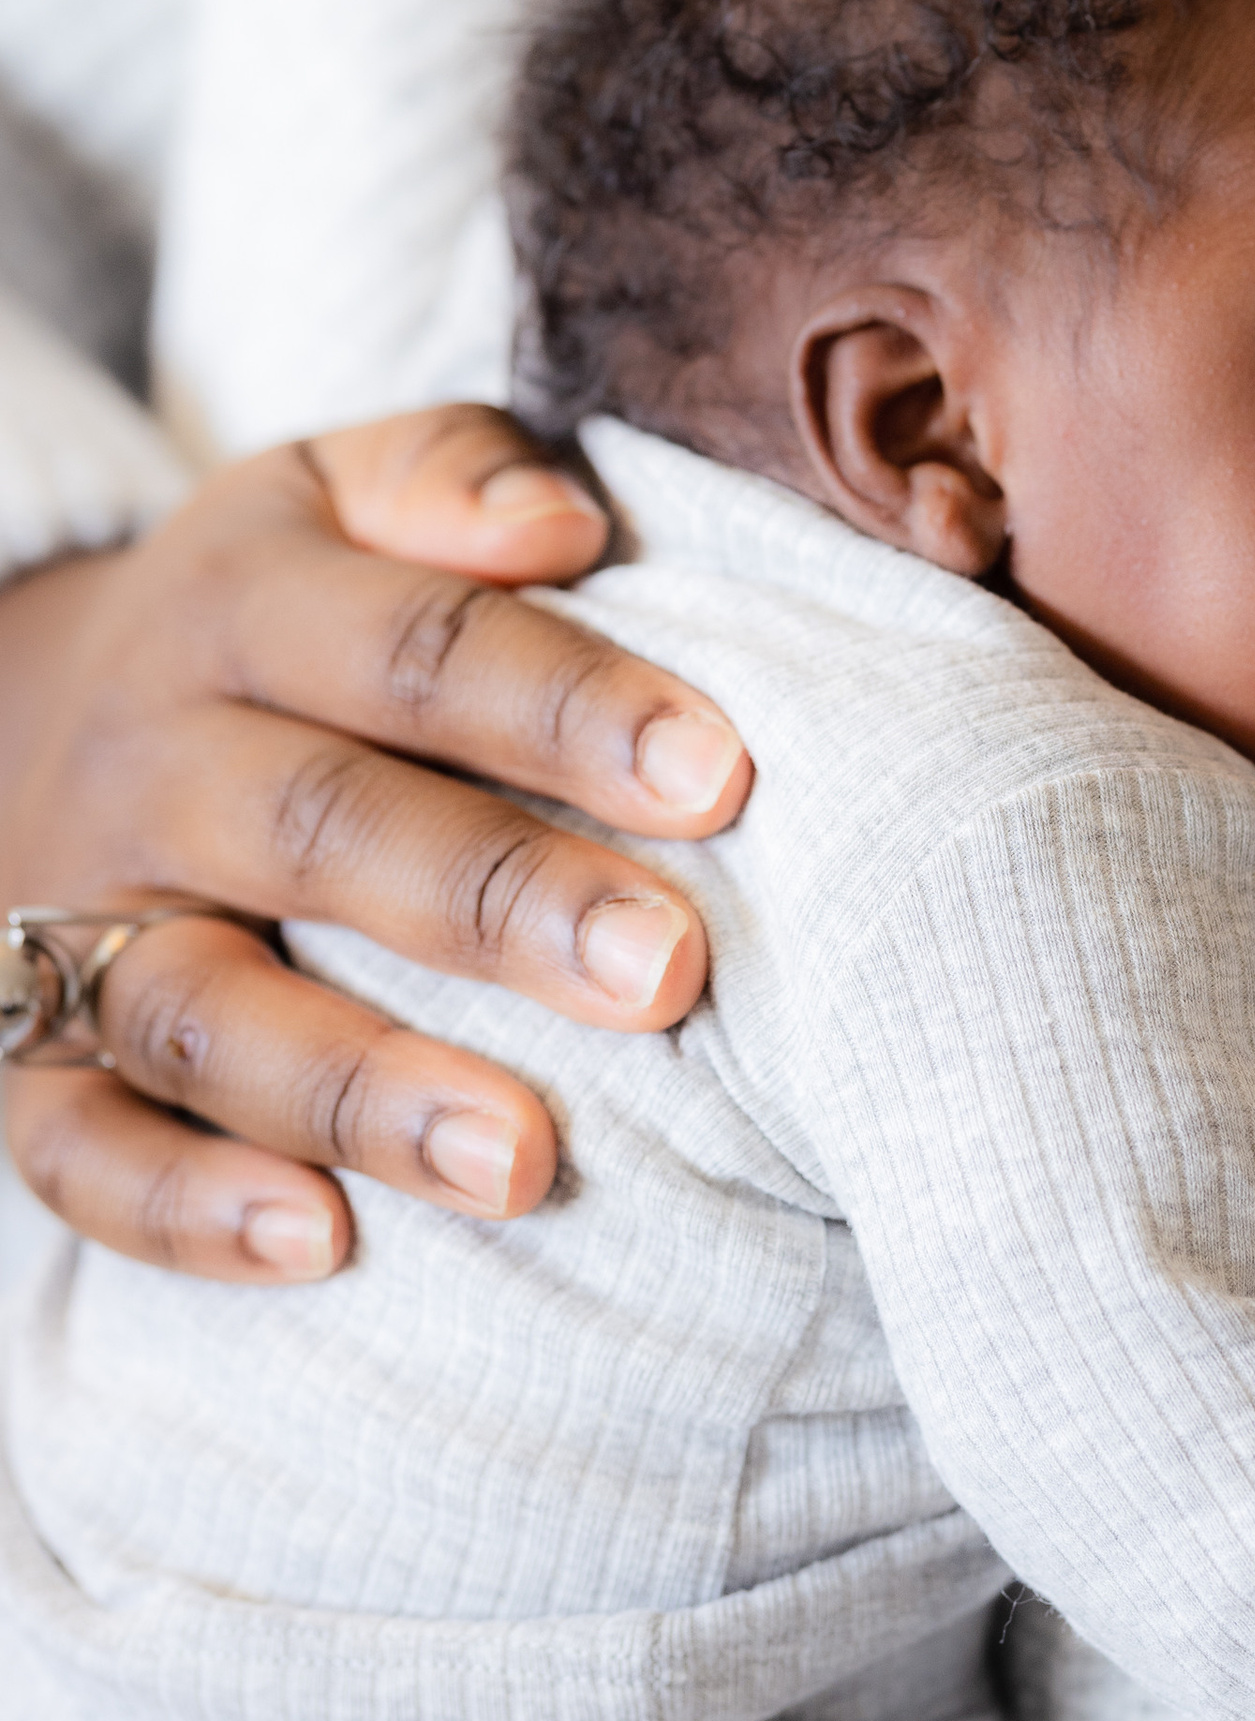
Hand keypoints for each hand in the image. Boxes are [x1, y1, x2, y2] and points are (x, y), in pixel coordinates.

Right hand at [0, 405, 748, 1282]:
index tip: (718, 774)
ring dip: (361, 1088)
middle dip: (498, 904)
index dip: (565, 705)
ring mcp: (76, 919)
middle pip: (321, 828)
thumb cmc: (289, 609)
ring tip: (520, 1159)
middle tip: (666, 973)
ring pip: (202, 1012)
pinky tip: (320, 1245)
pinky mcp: (29, 1057)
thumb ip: (452, 475)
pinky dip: (185, 1205)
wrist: (28, 710)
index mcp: (242, 603)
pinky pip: (79, 1150)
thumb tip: (561, 522)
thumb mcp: (341, 491)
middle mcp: (152, 762)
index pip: (415, 647)